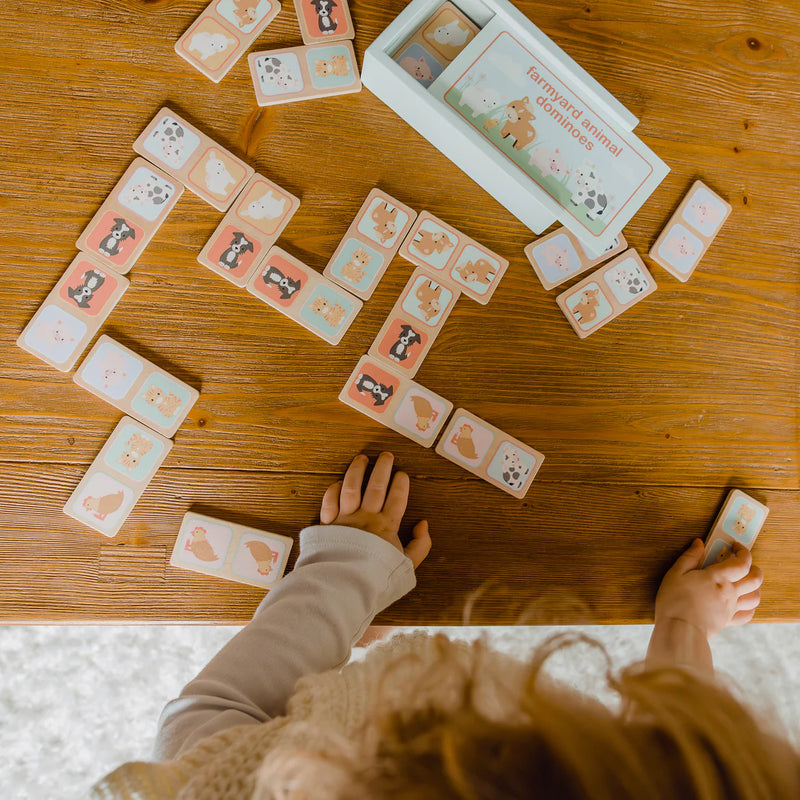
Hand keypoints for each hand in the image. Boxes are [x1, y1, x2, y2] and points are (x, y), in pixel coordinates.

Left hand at [319, 452, 431, 568]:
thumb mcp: (408, 566)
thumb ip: (420, 545)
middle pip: (376, 486)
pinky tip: (338, 482)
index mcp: (386, 526)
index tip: (402, 474)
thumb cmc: (377, 578)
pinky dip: (333, 490)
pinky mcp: (327, 525)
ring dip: (357, 470)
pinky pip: (329, 501)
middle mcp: (366, 517)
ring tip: (362, 458)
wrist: (346, 587)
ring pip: (351, 487)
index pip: (397, 497)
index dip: (401, 483)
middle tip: (387, 455)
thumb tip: (423, 524)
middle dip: (383, 468)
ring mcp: (345, 519)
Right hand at [654, 538, 763, 638]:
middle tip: (743, 563)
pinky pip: (747, 615)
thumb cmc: (675, 601)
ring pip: (755, 597)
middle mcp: (729, 592)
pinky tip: (742, 603)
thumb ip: (690, 557)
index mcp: (718, 577)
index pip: (742, 562)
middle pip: (755, 579)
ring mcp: (731, 608)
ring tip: (745, 581)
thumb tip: (699, 543)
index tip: (735, 546)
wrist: (680, 630)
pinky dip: (749, 607)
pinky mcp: (728, 621)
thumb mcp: (676, 573)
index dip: (743, 552)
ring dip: (755, 587)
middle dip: (754, 568)